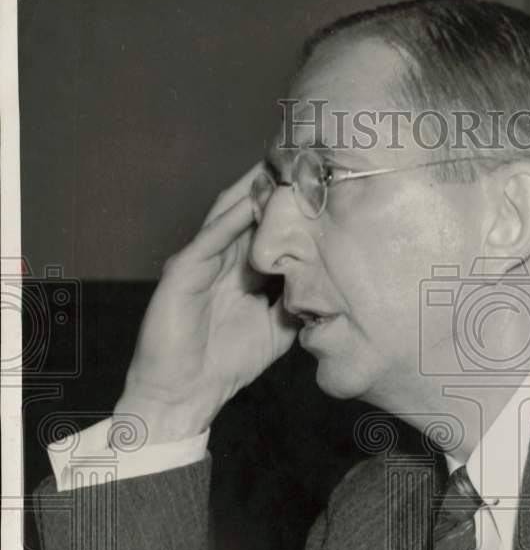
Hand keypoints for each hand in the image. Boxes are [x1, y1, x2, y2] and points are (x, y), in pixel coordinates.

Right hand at [114, 163, 297, 442]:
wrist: (184, 393)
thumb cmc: (225, 362)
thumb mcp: (277, 328)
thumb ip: (297, 302)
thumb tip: (327, 283)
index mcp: (240, 268)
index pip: (267, 226)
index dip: (290, 205)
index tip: (320, 183)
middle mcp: (220, 257)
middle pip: (248, 209)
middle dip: (273, 184)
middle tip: (303, 157)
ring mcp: (199, 260)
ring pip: (227, 214)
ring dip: (251, 190)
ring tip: (279, 165)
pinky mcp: (182, 272)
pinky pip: (208, 240)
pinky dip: (229, 220)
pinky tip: (251, 202)